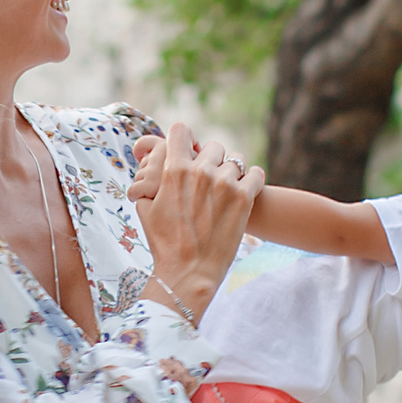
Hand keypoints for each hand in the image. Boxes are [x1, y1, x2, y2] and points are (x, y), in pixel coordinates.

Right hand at [133, 119, 261, 322]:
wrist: (189, 272)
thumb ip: (150, 180)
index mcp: (174, 170)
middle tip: (209, 180)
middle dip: (210, 160)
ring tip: (226, 191)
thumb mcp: (145, 208)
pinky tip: (245, 192)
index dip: (183, 138)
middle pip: (213, 145)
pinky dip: (252, 180)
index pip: (181, 130)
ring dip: (232, 172)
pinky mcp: (245, 197)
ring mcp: (225, 183)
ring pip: (236, 159)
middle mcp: (201, 171)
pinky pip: (256, 173)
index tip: (188, 150)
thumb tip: (153, 165)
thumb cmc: (165, 243)